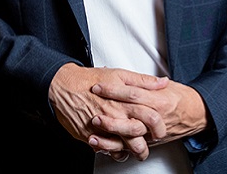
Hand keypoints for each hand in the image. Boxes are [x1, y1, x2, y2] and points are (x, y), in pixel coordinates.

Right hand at [48, 63, 168, 160]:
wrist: (64, 86)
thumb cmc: (90, 80)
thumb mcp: (119, 74)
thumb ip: (143, 81)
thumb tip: (162, 82)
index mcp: (124, 102)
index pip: (150, 117)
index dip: (159, 125)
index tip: (161, 127)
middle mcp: (114, 117)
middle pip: (138, 137)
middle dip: (148, 144)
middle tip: (150, 144)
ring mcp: (102, 129)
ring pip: (123, 148)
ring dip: (132, 152)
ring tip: (138, 151)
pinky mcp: (90, 136)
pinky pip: (106, 151)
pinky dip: (114, 153)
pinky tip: (119, 150)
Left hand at [88, 76, 208, 147]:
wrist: (196, 114)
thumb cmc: (181, 98)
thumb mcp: (164, 85)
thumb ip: (146, 82)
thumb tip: (128, 76)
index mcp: (157, 100)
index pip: (132, 93)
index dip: (114, 89)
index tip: (98, 86)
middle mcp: (155, 118)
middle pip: (129, 115)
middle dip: (109, 111)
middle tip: (93, 106)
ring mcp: (151, 132)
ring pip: (129, 135)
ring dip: (110, 132)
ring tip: (94, 127)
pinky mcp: (149, 142)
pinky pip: (131, 147)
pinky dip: (115, 147)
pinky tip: (101, 144)